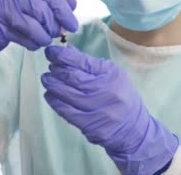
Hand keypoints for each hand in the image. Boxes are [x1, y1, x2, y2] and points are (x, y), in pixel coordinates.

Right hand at [0, 0, 77, 66]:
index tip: (72, 24)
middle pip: (43, 11)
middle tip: (56, 34)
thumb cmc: (6, 12)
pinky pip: (24, 38)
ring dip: (44, 37)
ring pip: (34, 26)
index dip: (64, 11)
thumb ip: (50, 1)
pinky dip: (33, 43)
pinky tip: (32, 43)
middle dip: (54, 26)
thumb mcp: (28, 2)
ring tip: (43, 39)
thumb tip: (73, 3)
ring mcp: (1, 9)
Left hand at [41, 45, 177, 174]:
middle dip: (56, 69)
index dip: (63, 56)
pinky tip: (50, 95)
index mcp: (111, 76)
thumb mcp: (113, 74)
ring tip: (47, 79)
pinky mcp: (89, 125)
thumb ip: (90, 64)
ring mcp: (97, 110)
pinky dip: (54, 101)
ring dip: (52, 84)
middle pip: (72, 78)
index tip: (51, 51)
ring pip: (66, 94)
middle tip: (50, 66)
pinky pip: (66, 111)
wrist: (133, 127)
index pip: (82, 62)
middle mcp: (105, 92)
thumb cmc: (122, 96)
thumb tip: (67, 51)